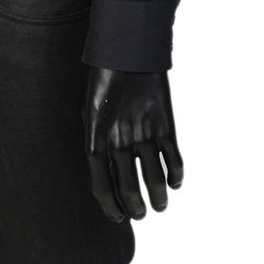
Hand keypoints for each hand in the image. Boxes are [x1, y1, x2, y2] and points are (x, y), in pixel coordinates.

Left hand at [81, 64, 183, 222]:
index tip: (118, 216)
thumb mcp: (88, 107)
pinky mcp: (165, 124)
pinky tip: (175, 182)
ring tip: (160, 205)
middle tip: (140, 214)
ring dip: (158, 199)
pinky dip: (176, 176)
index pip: (101, 186)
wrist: (127, 48)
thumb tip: (104, 168)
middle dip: (135, 208)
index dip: (110, 207)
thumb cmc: (102, 76)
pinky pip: (173, 160)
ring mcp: (144, 133)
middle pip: (129, 189)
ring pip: (154, 181)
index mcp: (95, 137)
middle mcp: (119, 140)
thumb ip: (95, 137)